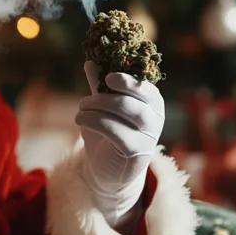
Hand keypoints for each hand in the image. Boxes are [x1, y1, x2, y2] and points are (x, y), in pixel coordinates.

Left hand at [75, 61, 165, 228]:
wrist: (106, 172)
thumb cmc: (106, 136)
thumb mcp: (102, 109)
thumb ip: (99, 87)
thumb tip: (91, 61)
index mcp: (151, 104)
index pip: (146, 88)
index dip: (129, 81)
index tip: (109, 78)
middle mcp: (155, 119)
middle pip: (134, 100)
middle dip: (105, 96)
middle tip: (85, 101)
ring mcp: (148, 138)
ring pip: (127, 112)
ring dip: (98, 108)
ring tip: (80, 111)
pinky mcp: (136, 153)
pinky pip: (116, 131)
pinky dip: (95, 122)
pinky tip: (80, 121)